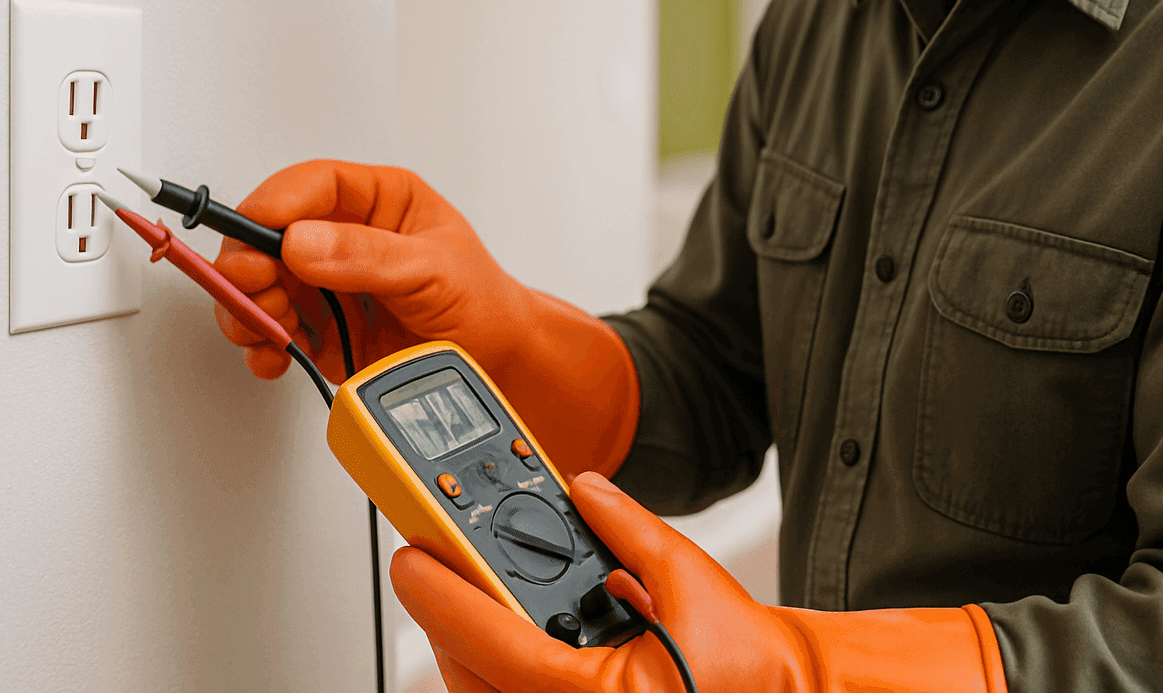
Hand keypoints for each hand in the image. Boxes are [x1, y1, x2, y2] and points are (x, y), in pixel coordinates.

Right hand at [212, 159, 637, 476]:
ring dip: (250, 307)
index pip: (312, 186)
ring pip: (260, 284)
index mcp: (377, 200)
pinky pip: (271, 329)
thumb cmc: (480, 300)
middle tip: (256, 290)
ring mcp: (327, 283)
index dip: (274, 204)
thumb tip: (302, 241)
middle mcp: (344, 236)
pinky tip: (276, 354)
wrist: (496, 362)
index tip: (254, 229)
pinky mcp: (321, 328)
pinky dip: (262, 344)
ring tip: (271, 329)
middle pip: (268, 235)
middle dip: (251, 264)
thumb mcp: (432, 268)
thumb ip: (368, 255)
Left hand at [392, 472, 1009, 692]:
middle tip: (433, 565)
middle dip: (447, 619)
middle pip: (472, 677)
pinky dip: (494, 671)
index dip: (442, 597)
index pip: (494, 642)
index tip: (412, 559)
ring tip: (463, 594)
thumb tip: (586, 489)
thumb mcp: (690, 579)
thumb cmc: (750, 667)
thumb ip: (628, 526)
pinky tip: (500, 635)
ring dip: (466, 647)